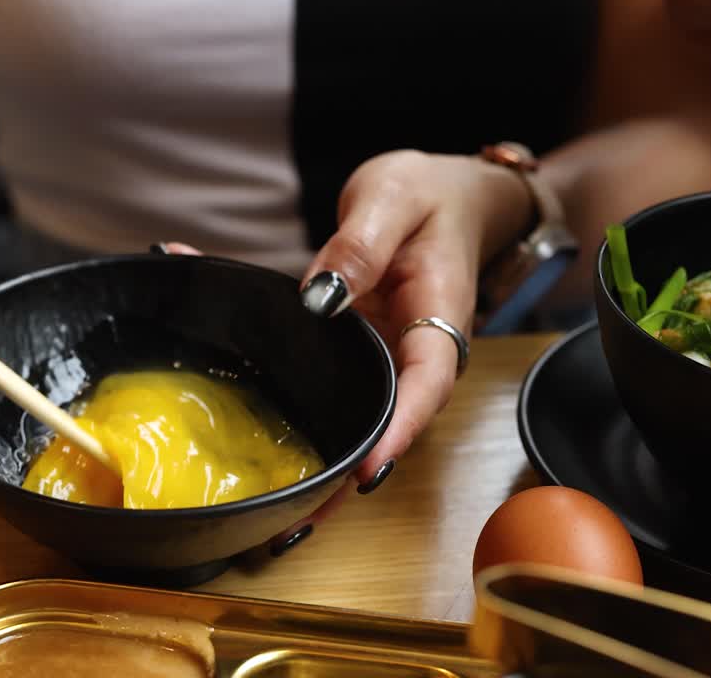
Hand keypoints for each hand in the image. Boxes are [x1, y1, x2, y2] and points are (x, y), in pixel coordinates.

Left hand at [299, 150, 529, 491]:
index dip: (398, 431)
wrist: (447, 195)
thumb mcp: (392, 197)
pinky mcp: (358, 354)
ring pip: (359, 418)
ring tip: (280, 512)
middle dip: (350, 475)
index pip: (425, 384)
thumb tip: (322, 296)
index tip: (368, 471)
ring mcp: (386, 357)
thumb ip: (360, 245)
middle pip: (388, 422)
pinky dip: (301, 420)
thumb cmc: (430, 193)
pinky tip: (262, 451)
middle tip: (299, 517)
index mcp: (437, 314)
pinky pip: (332, 389)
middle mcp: (414, 349)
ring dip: (324, 464)